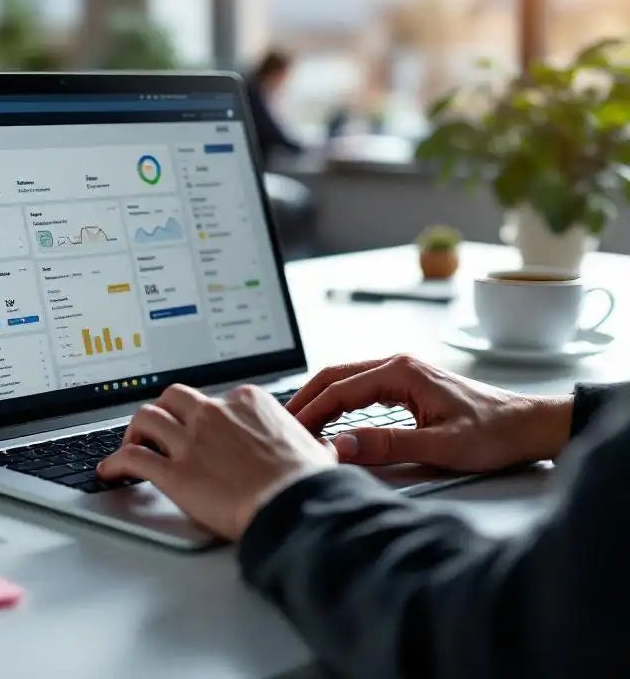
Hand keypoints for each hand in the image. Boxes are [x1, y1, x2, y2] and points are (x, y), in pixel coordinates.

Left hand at [98, 384, 335, 539]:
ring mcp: (191, 440)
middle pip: (172, 397)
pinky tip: (109, 471)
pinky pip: (132, 458)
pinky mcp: (174, 472)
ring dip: (134, 431)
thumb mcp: (316, 450)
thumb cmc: (307, 483)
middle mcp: (214, 413)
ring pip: (145, 418)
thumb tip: (323, 450)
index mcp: (246, 401)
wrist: (295, 507)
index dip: (200, 415)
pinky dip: (114, 463)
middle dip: (163, 412)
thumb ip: (310, 444)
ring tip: (132, 445)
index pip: (211, 398)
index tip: (197, 428)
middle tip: (159, 430)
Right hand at [287, 355, 572, 471]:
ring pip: (344, 381)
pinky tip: (330, 422)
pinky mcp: (406, 386)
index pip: (337, 388)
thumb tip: (339, 446)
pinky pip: (359, 389)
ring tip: (299, 428)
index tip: (290, 433)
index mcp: (401, 371)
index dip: (309, 412)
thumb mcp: (440, 446)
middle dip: (305, 401)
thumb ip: (386, 445)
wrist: (529, 426)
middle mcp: (397, 365)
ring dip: (319, 402)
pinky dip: (337, 404)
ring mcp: (401, 373)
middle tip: (282, 428)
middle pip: (334, 376)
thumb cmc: (494, 433)